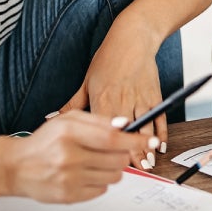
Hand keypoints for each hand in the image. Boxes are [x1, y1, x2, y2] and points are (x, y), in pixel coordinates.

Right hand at [0, 110, 158, 202]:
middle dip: (122, 154)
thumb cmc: (45, 141)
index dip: (135, 139)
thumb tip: (126, 125)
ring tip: (94, 161)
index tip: (149, 141)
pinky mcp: (69, 196)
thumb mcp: (68, 120)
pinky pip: (102, 190)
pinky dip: (99, 181)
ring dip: (112, 168)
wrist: (17, 166)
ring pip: (114, 176)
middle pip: (118, 159)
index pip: (112, 138)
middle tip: (112, 150)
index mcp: (69, 133)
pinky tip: (84, 173)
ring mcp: (69, 179)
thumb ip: (98, 121)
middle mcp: (69, 157)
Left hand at [59, 25, 165, 163]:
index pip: (104, 131)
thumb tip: (51, 118)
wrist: (133, 38)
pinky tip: (159, 146)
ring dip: (146, 148)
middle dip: (130, 155)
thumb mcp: (86, 81)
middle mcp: (122, 101)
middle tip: (132, 171)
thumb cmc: (108, 59)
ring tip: (146, 164)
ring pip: (145, 129)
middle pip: (126, 134)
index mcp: (102, 100)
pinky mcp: (154, 95)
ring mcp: (141, 99)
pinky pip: (160, 118)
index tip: (107, 165)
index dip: (107, 150)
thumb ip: (71, 105)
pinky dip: (160, 133)